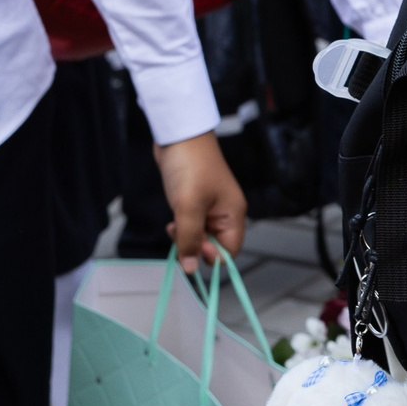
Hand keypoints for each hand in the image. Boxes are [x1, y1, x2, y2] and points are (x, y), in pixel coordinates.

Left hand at [152, 131, 246, 263]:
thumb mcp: (188, 207)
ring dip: (185, 237)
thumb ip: (189, 239)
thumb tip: (190, 269)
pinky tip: (172, 220)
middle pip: (214, 246)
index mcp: (233, 215)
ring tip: (173, 226)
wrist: (180, 136)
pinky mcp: (197, 203)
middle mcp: (226, 214)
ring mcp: (211, 208)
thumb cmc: (190, 167)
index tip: (192, 247)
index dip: (211, 256)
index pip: (229, 252)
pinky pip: (192, 226)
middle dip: (195, 246)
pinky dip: (181, 228)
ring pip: (201, 237)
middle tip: (178, 234)